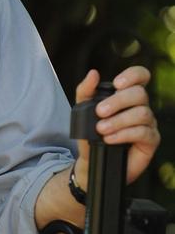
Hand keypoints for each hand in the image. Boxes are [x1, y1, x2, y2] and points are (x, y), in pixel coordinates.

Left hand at [74, 66, 160, 187]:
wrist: (91, 160)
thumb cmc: (90, 133)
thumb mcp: (81, 110)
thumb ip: (85, 91)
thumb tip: (93, 74)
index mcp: (127, 96)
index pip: (140, 76)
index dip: (133, 75)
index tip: (117, 84)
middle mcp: (140, 107)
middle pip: (140, 94)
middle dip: (118, 101)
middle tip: (100, 112)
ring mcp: (148, 123)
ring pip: (142, 113)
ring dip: (119, 120)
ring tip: (101, 129)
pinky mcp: (151, 140)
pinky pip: (143, 132)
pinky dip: (124, 134)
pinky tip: (110, 139)